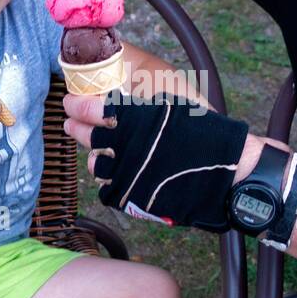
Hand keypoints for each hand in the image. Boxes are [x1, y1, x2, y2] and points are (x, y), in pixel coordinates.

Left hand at [62, 92, 258, 231]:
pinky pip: (109, 189)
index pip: (93, 109)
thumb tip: (118, 100)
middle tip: (71, 121)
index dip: (78, 104)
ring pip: (95, 164)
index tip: (72, 101)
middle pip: (88, 135)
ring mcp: (127, 174)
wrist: (225, 172)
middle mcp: (127, 146)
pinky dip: (108, 180)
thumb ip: (145, 104)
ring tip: (93, 149)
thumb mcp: (175, 106)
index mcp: (136, 119)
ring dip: (91, 154)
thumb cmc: (205, 135)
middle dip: (76, 126)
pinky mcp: (132, 197)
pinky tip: (112, 173)